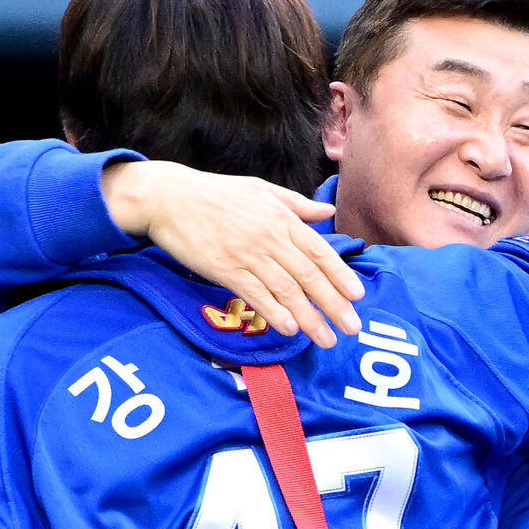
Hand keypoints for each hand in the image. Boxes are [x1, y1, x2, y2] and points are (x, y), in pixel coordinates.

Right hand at [101, 161, 364, 346]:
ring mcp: (247, 254)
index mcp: (281, 217)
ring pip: (286, 290)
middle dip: (333, 304)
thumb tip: (327, 210)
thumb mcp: (261, 190)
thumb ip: (296, 204)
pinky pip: (256, 295)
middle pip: (308, 276)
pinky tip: (290, 329)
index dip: (340, 275)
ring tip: (326, 338)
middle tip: (351, 328)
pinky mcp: (224, 270)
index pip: (319, 251)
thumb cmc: (216, 194)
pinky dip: (274, 313)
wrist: (170, 198)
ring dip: (309, 318)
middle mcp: (269, 237)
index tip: (358, 296)